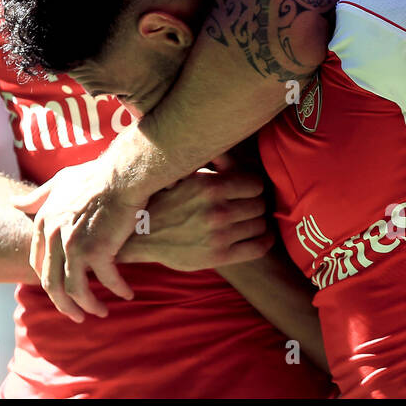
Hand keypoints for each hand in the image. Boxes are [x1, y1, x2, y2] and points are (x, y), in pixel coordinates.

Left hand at [12, 157, 148, 322]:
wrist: (121, 174)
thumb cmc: (95, 176)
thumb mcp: (58, 183)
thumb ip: (36, 197)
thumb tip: (13, 202)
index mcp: (44, 224)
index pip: (38, 265)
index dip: (50, 282)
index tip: (62, 291)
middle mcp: (55, 238)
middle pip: (52, 285)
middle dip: (64, 305)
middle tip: (77, 316)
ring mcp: (74, 246)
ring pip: (76, 290)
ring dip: (89, 306)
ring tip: (101, 312)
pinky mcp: (98, 251)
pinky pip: (107, 280)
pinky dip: (118, 290)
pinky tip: (128, 294)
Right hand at [120, 168, 273, 270]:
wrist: (141, 236)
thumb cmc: (165, 200)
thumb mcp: (184, 174)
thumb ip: (213, 161)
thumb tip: (234, 148)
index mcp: (209, 186)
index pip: (255, 184)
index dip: (252, 187)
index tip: (246, 190)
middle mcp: (216, 211)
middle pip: (259, 205)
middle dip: (254, 204)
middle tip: (247, 206)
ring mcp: (219, 236)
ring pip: (260, 225)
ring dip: (257, 222)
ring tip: (248, 220)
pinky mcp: (219, 257)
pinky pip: (259, 248)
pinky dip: (264, 241)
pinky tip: (258, 237)